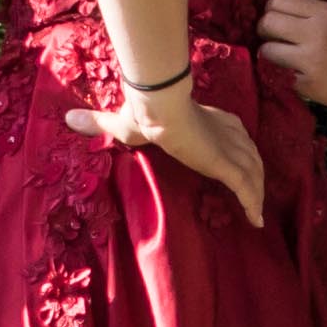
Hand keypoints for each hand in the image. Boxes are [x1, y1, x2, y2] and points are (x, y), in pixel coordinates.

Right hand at [66, 74, 267, 231]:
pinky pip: (247, 188)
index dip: (237, 149)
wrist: (157, 106)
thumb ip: (100, 123)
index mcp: (211, 119)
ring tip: (256, 210)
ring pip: (254, 171)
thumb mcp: (122, 122)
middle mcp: (226, 132)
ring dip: (258, 190)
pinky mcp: (225, 164)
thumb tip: (69, 119)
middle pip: (251, 153)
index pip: (233, 133)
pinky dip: (254, 204)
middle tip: (254, 192)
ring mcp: (228, 149)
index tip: (235, 162)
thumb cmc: (143, 111)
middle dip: (255, 172)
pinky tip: (257, 220)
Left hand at [254, 0, 326, 113]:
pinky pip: (281, 75)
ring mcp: (311, 61)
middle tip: (274, 38)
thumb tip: (285, 13)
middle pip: (268, 22)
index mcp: (325, 13)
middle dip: (266, 30)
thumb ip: (318, 13)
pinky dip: (285, 75)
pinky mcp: (309, 85)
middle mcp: (315, 34)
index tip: (278, 18)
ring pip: (267, 51)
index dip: (274, 8)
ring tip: (283, 58)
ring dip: (271, 54)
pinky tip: (297, 74)